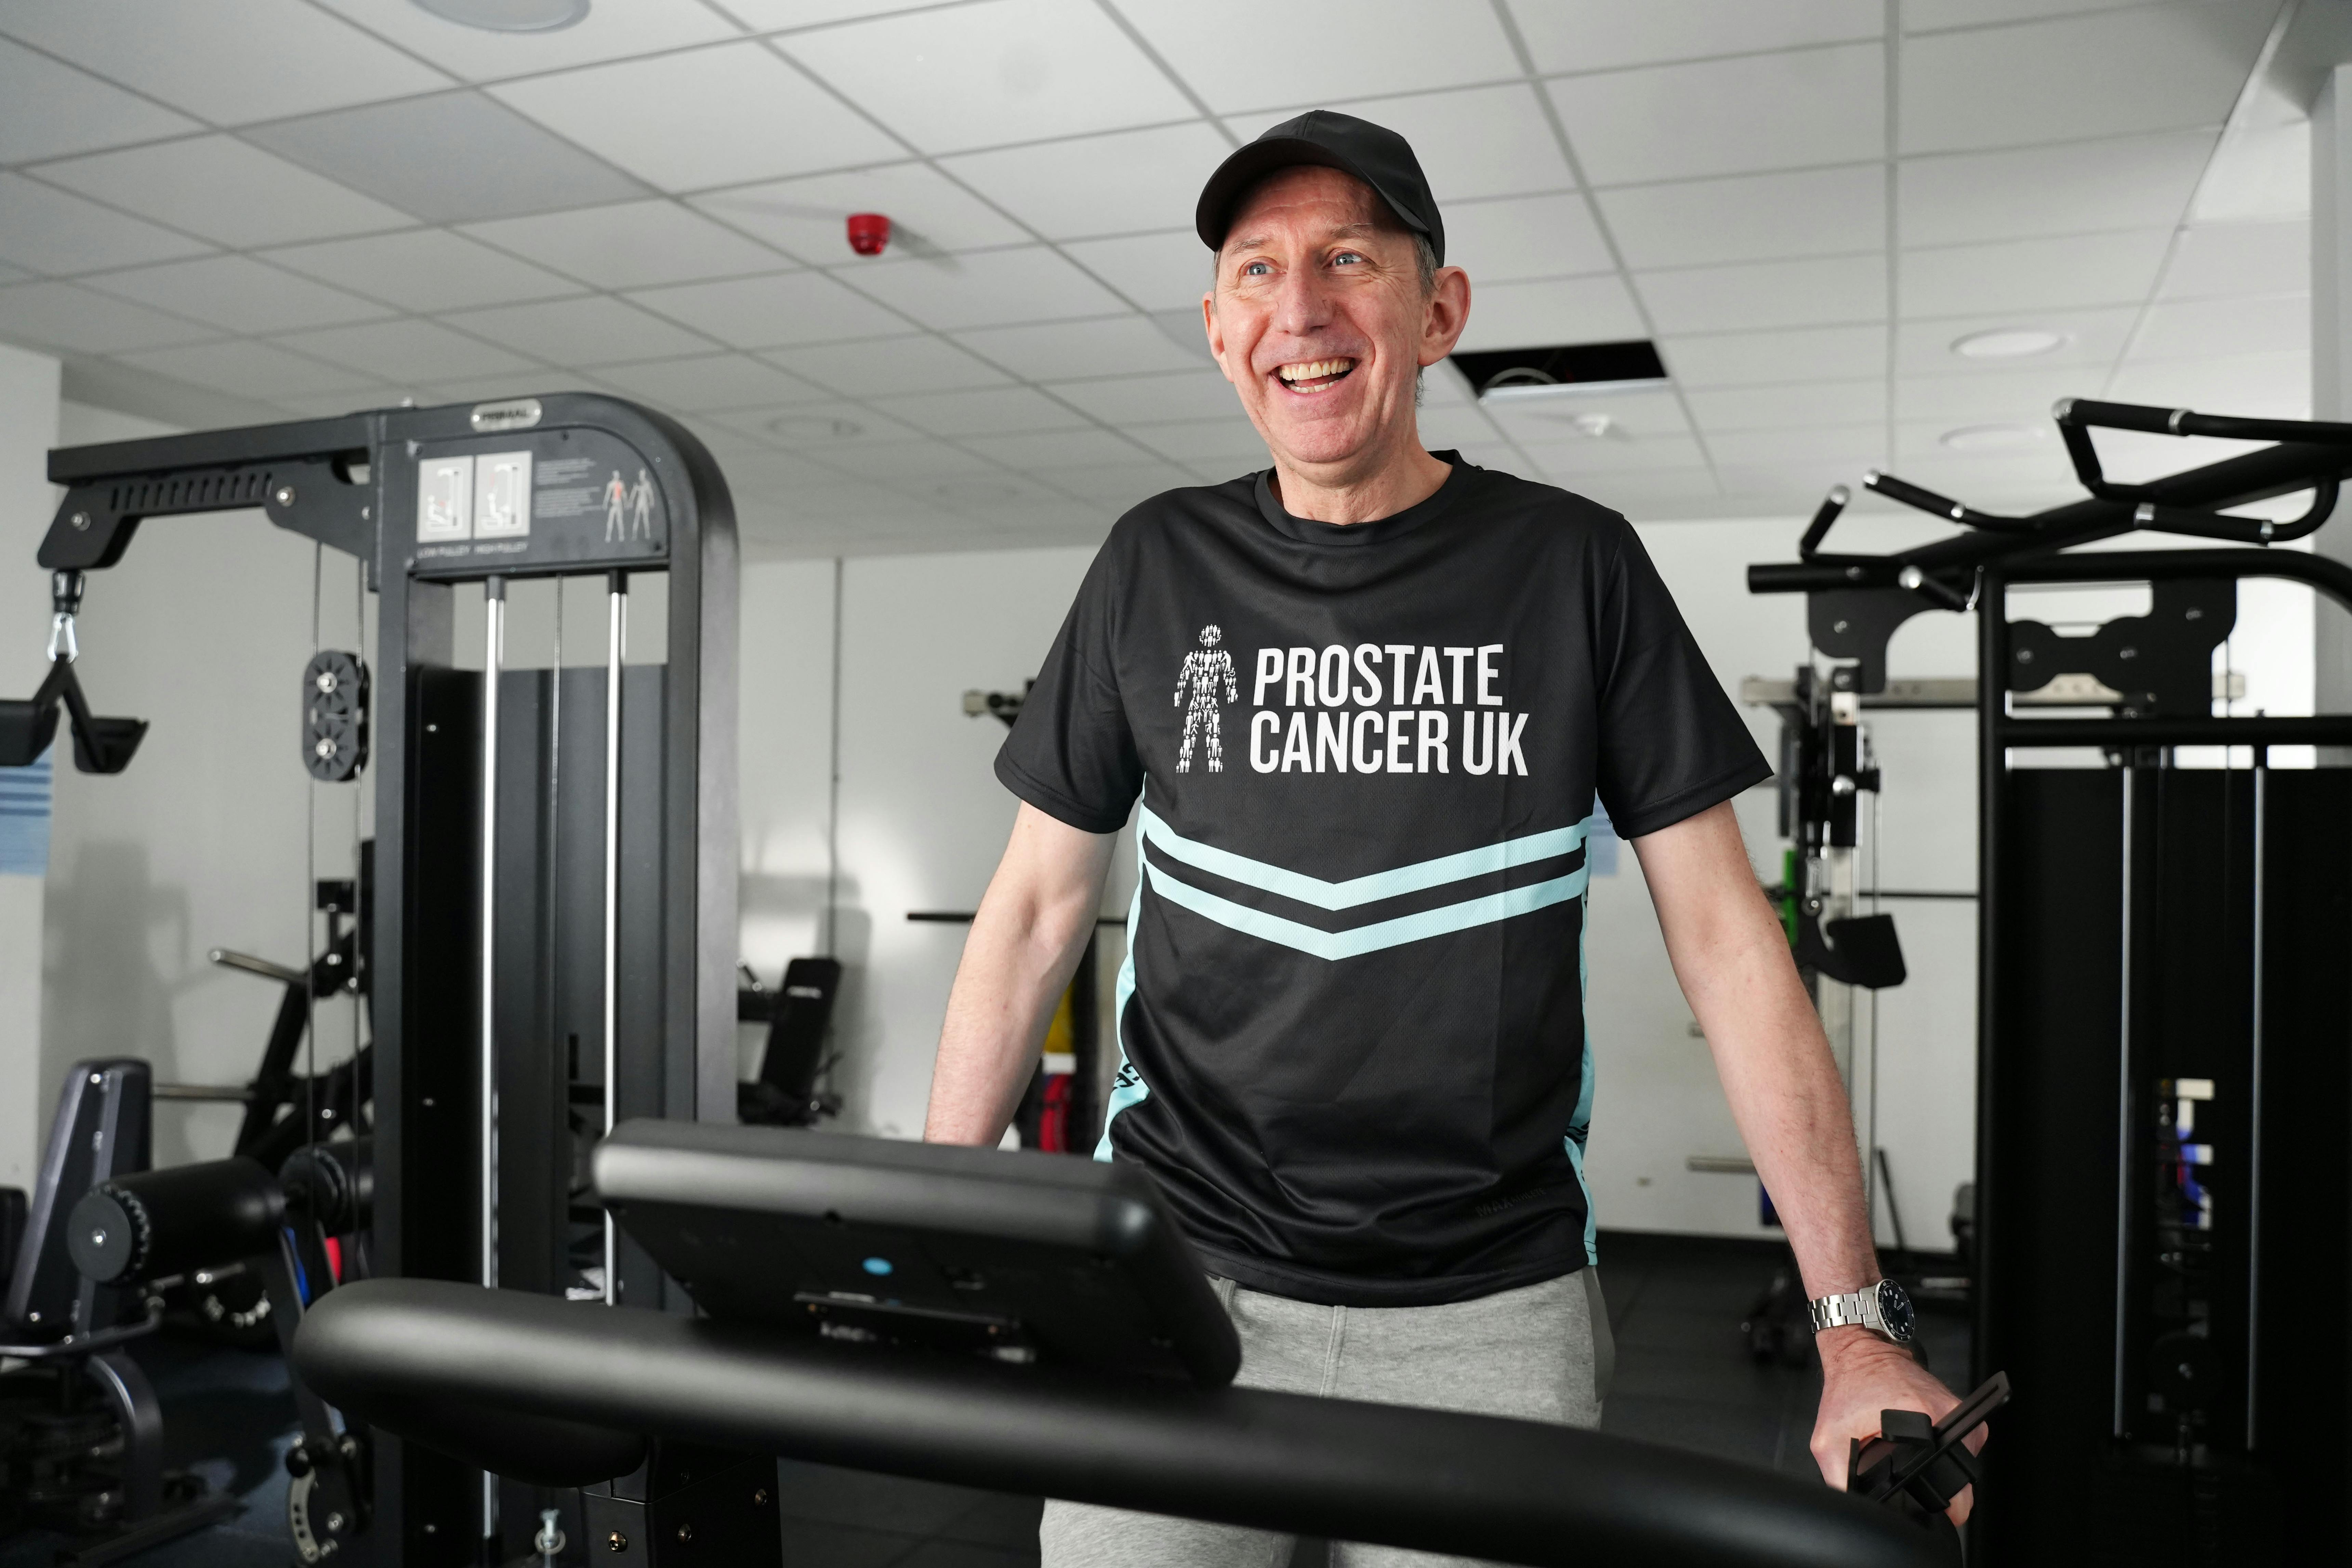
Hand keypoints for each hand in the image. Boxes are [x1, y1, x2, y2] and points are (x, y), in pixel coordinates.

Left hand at [1811, 1329, 1986, 1524]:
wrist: (1862, 1351)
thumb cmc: (1849, 1386)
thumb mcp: (1829, 1436)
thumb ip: (1839, 1476)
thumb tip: (1854, 1506)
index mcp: (1922, 1419)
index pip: (1947, 1483)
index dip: (1935, 1502)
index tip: (1921, 1501)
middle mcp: (1948, 1414)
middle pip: (1956, 1476)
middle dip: (1933, 1485)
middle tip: (1902, 1462)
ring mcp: (1956, 1410)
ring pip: (1959, 1461)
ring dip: (1936, 1467)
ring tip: (1907, 1449)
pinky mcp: (1958, 1408)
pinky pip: (1958, 1444)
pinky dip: (1939, 1449)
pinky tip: (1917, 1441)